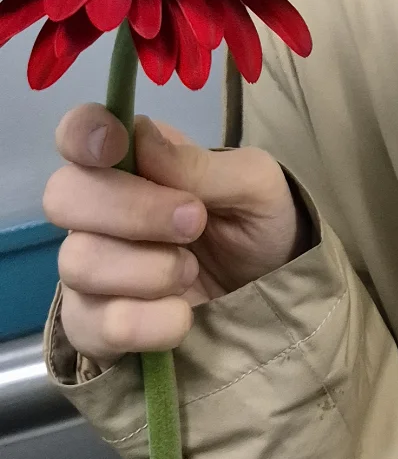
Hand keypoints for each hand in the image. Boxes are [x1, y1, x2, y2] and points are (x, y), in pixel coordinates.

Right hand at [43, 105, 305, 364]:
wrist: (273, 296)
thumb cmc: (258, 223)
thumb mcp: (253, 185)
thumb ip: (199, 165)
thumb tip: (140, 136)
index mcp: (131, 160)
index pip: (76, 133)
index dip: (83, 135)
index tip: (115, 146)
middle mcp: (98, 211)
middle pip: (63, 197)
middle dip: (130, 211)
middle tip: (193, 222)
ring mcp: (91, 270)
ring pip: (77, 262)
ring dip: (147, 269)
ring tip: (191, 271)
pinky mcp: (96, 325)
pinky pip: (91, 324)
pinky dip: (143, 322)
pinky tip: (181, 315)